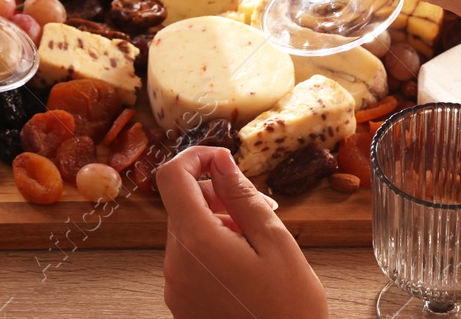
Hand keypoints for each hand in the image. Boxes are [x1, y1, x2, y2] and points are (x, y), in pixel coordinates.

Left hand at [157, 146, 327, 318]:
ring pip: (187, 232)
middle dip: (216, 194)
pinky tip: (246, 263)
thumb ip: (243, 197)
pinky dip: (212, 249)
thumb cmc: (289, 311)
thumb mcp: (277, 244)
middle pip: (181, 205)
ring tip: (258, 239)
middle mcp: (175, 264)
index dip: (195, 156)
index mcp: (196, 242)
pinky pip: (188, 261)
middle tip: (260, 206)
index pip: (171, 177)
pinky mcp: (181, 305)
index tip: (222, 158)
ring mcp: (175, 287)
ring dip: (217, 222)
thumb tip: (221, 162)